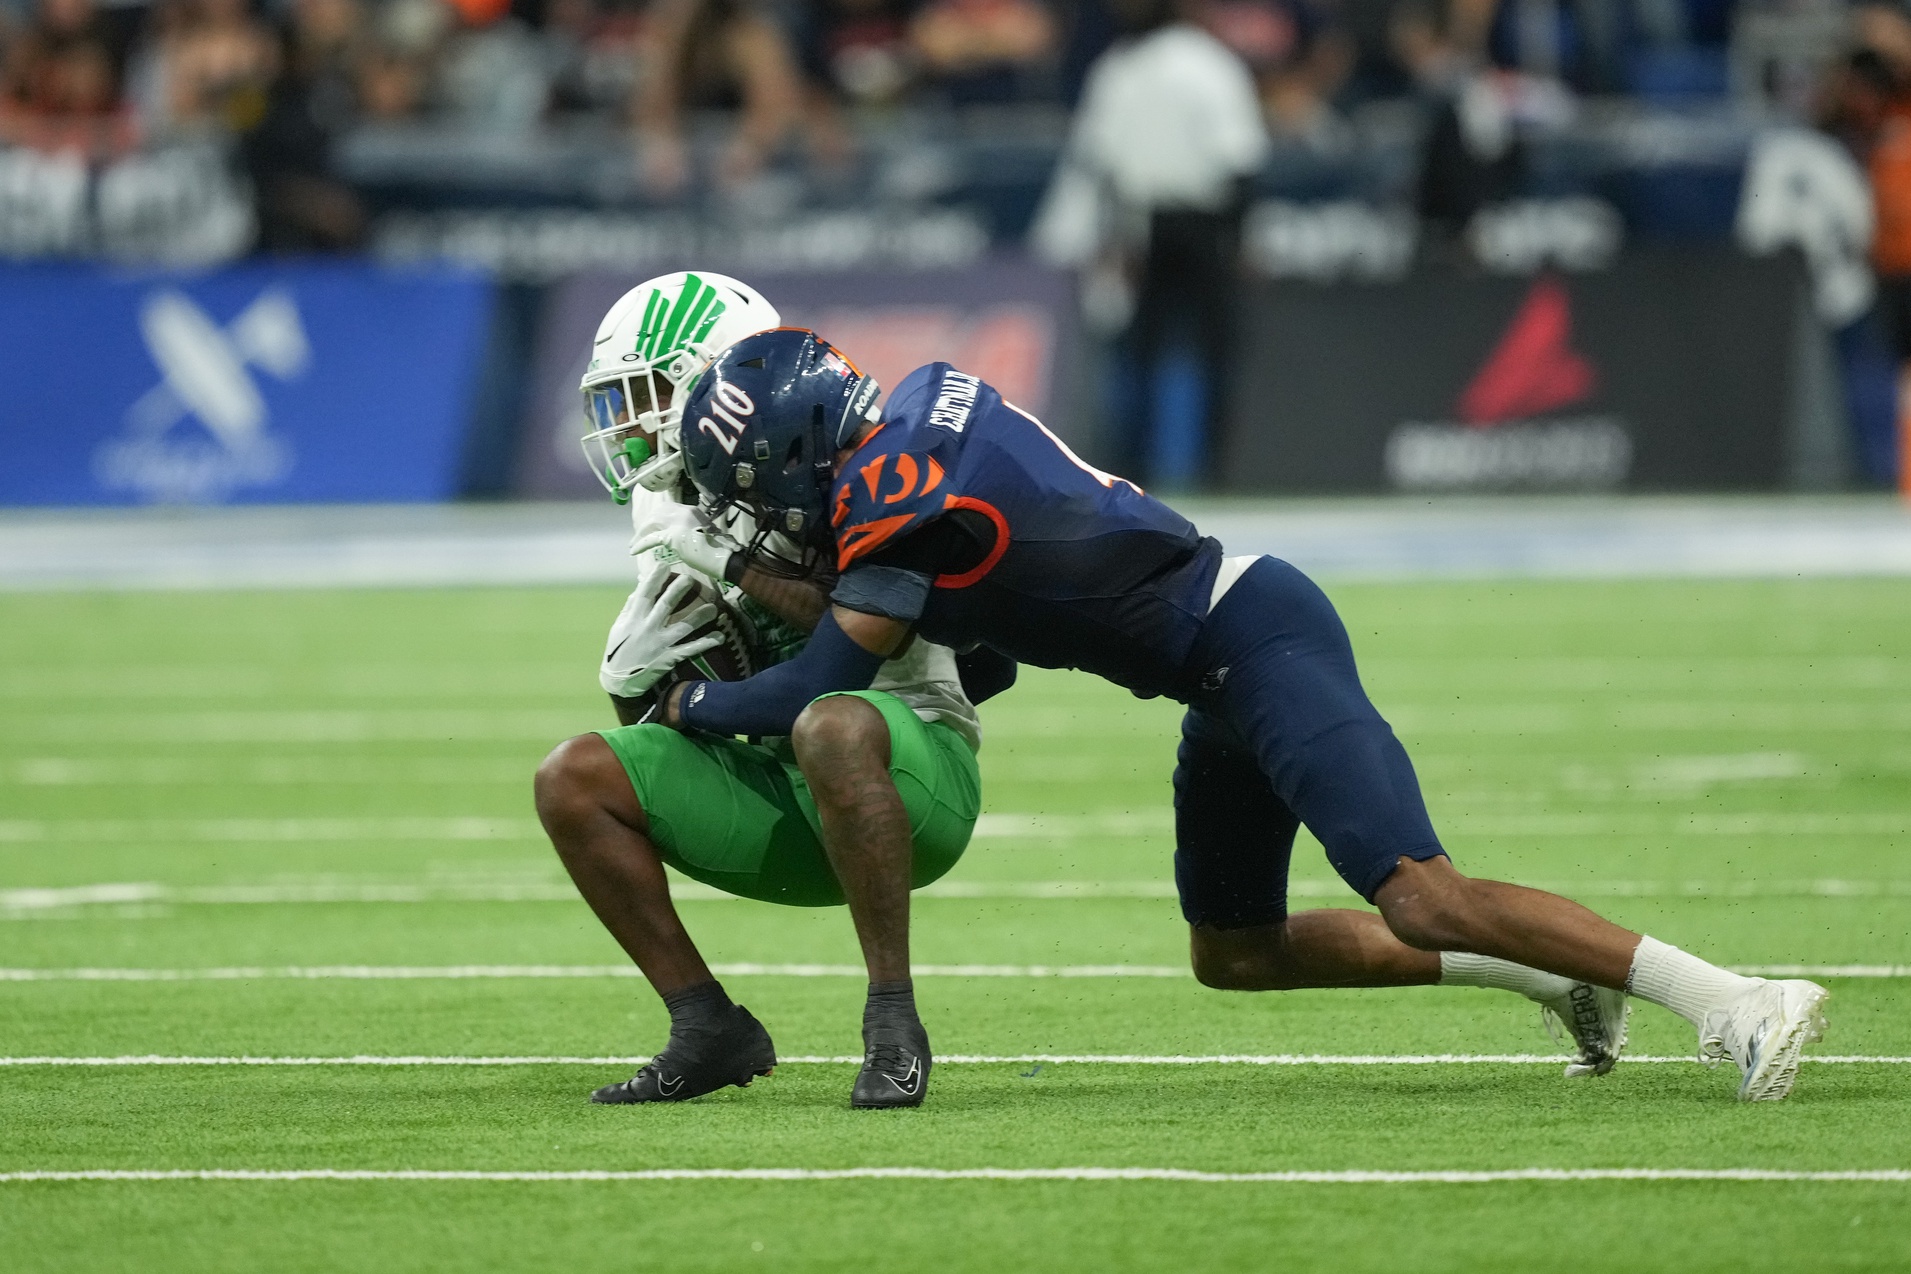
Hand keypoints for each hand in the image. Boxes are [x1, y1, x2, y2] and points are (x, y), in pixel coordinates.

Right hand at [617, 569, 724, 695]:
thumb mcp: (618, 627)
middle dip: (678, 590)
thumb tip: (639, 589)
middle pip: (665, 606)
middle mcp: (647, 628)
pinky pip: (690, 649)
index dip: (654, 578)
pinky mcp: (668, 658)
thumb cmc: (618, 650)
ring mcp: (659, 644)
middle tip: (690, 578)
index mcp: (633, 618)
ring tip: (713, 608)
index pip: (644, 593)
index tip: (663, 564)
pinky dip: (705, 643)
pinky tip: (720, 637)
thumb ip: (630, 607)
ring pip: (682, 627)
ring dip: (699, 617)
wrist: (619, 681)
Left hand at [632, 520, 739, 582]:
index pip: (670, 509)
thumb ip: (695, 530)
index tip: (653, 525)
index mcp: (693, 510)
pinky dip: (641, 544)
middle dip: (647, 523)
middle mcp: (683, 512)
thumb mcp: (706, 532)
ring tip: (633, 543)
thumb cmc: (718, 548)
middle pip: (657, 513)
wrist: (723, 555)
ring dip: (641, 533)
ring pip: (651, 523)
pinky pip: (651, 539)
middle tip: (640, 534)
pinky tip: (634, 550)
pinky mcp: (671, 536)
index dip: (659, 517)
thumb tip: (686, 536)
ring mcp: (676, 523)